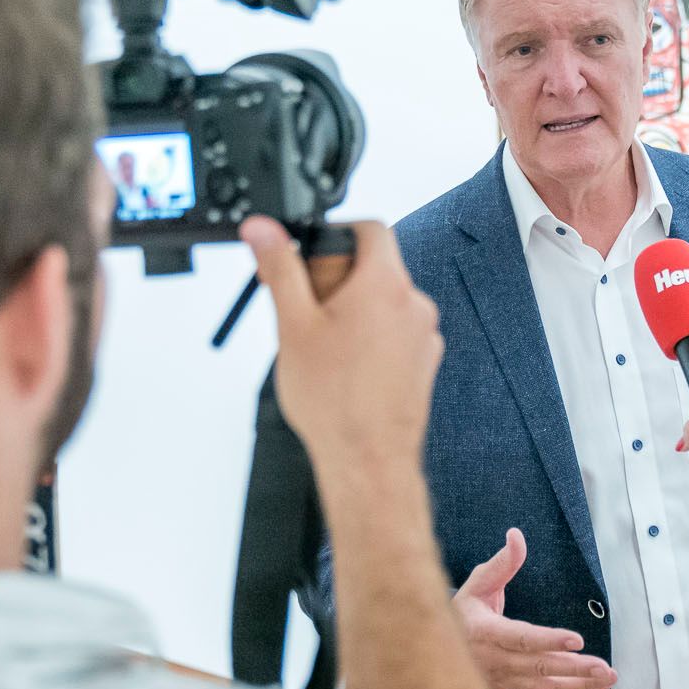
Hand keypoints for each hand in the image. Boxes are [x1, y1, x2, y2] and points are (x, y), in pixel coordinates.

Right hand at [242, 217, 441, 488]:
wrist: (367, 459)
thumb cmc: (334, 400)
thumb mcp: (292, 324)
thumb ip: (279, 268)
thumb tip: (263, 229)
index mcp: (385, 283)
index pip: (370, 229)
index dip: (338, 234)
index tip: (313, 254)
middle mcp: (414, 304)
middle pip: (375, 268)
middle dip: (338, 281)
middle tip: (306, 310)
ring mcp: (424, 335)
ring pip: (384, 304)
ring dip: (354, 313)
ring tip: (323, 347)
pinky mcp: (424, 362)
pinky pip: (395, 334)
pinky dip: (371, 339)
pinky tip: (345, 368)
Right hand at [452, 529, 616, 688]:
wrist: (439, 649)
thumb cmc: (465, 610)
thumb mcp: (478, 582)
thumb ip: (502, 562)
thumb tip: (517, 535)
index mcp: (483, 632)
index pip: (520, 638)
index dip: (548, 640)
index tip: (577, 639)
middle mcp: (493, 661)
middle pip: (537, 666)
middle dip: (573, 668)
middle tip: (603, 666)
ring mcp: (502, 680)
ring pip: (544, 686)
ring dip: (578, 684)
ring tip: (607, 676)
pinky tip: (592, 685)